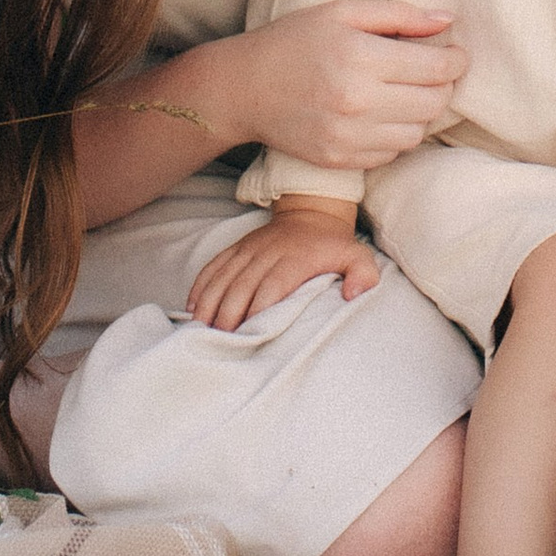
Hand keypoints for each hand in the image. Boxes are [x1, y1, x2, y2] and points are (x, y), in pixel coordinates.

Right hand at [188, 200, 378, 329]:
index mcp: (296, 260)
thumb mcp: (358, 256)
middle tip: (219, 343)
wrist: (311, 212)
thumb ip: (363, 275)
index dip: (258, 311)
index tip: (249, 336)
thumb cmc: (333, 245)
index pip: (272, 287)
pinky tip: (193, 310)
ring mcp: (248, 250)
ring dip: (209, 305)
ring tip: (200, 332)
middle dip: (228, 316)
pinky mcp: (236, 248)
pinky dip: (200, 287)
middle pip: (241, 287)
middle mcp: (267, 254)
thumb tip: (353, 295)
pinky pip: (213, 267)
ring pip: (222, 278)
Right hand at [234, 0, 466, 171]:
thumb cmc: (295, 40)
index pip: (437, 68)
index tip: (455, 53)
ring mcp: (349, 136)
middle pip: (434, 103)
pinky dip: (397, 134)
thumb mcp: (343, 11)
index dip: (456, 60)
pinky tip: (384, 114)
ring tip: (408, 92)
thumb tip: (448, 20)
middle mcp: (358, 101)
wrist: (244, 88)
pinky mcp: (340, 160)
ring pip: (417, 132)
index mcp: (361, 57)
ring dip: (422, 112)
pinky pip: (392, 153)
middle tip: (435, 72)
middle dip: (445, 86)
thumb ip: (400, 15)